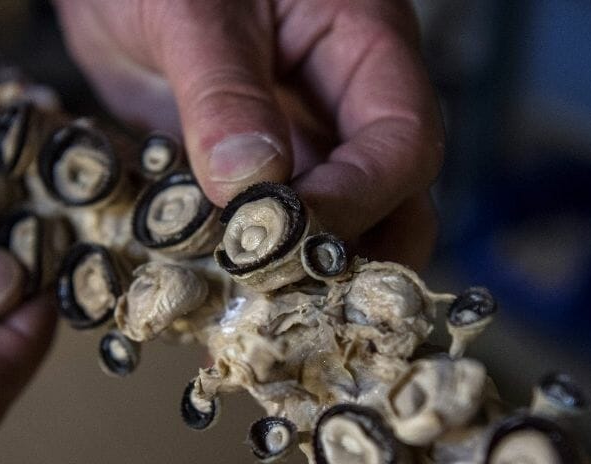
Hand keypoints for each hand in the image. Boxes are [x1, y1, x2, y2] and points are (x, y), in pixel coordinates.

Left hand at [53, 0, 443, 267]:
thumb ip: (221, 92)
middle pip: (396, 200)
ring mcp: (305, 140)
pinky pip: (276, 228)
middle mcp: (348, 100)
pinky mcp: (258, 172)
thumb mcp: (188, 13)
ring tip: (254, 308)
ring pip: (342, 226)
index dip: (358, 197)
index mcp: (364, 43)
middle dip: (354, 256)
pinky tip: (219, 289)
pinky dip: (254, 265)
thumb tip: (251, 184)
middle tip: (289, 298)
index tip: (291, 236)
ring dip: (305, 272)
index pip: (402, 140)